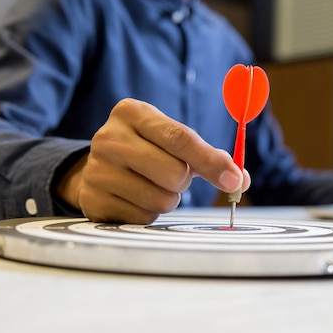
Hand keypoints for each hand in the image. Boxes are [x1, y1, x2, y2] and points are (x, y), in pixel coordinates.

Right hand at [55, 98, 248, 223]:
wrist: (95, 168)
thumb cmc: (146, 150)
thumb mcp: (172, 141)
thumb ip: (209, 157)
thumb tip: (239, 179)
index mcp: (133, 113)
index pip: (180, 138)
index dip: (211, 162)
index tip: (233, 180)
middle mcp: (109, 138)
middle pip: (174, 174)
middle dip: (184, 182)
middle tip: (174, 176)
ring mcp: (97, 171)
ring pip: (161, 200)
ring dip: (168, 199)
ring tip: (152, 185)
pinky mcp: (92, 201)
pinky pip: (144, 218)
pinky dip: (149, 213)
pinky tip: (136, 198)